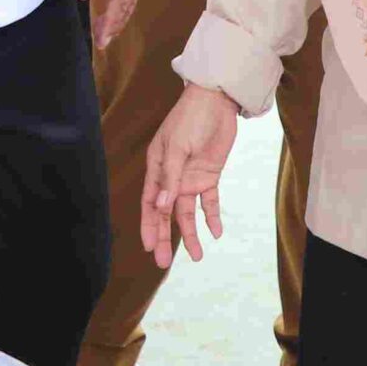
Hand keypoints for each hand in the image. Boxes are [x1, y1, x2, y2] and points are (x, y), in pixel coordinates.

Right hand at [141, 85, 239, 267]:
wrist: (216, 101)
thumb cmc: (189, 119)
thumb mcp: (177, 147)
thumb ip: (170, 178)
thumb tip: (161, 207)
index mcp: (157, 168)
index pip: (150, 203)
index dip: (149, 226)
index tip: (150, 248)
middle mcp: (171, 176)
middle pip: (166, 213)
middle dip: (165, 237)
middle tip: (163, 264)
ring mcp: (190, 177)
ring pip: (188, 212)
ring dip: (191, 233)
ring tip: (197, 257)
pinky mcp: (209, 175)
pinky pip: (209, 201)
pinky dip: (213, 216)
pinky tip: (217, 233)